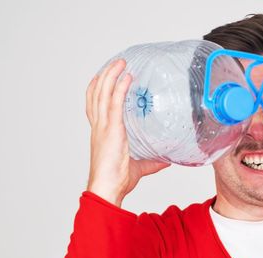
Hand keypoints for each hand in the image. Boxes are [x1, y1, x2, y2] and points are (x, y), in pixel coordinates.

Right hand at [85, 59, 170, 206]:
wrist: (108, 188)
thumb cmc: (117, 180)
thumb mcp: (139, 167)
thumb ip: (152, 162)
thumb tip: (167, 160)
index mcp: (101, 133)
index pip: (95, 106)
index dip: (98, 89)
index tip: (105, 77)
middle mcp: (99, 127)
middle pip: (96, 94)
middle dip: (105, 76)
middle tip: (116, 63)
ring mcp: (103, 127)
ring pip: (102, 93)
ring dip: (111, 75)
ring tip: (121, 63)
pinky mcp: (111, 129)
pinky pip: (114, 103)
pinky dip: (120, 88)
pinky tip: (127, 78)